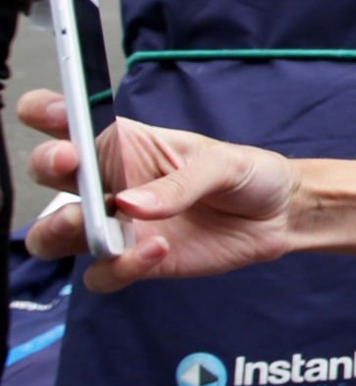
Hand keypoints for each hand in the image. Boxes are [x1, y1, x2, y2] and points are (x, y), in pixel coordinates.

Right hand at [17, 88, 301, 291]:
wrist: (279, 216)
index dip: (45, 112)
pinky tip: (157, 251)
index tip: (57, 114)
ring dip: (60, 228)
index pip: (65, 121)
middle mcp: (108, 182)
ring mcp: (116, 225)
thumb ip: (179, 183)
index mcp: (122, 143)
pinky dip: (118, 268)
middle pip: (47, 174)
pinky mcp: (133, 262)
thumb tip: (128, 204)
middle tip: (71, 164)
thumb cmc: (248, 175)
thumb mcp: (222, 165)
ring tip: (97, 224)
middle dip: (46, 165)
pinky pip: (101, 273)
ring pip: (53, 233)